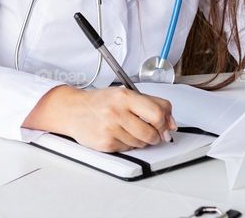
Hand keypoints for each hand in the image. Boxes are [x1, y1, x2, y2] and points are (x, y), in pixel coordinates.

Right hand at [25, 85, 176, 152]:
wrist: (73, 110)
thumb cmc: (100, 102)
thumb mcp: (125, 94)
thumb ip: (151, 104)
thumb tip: (171, 123)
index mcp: (124, 96)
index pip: (158, 112)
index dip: (166, 122)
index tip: (166, 125)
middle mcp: (117, 111)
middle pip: (151, 132)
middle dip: (155, 135)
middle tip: (150, 131)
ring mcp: (110, 128)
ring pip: (141, 143)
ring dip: (139, 140)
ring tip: (128, 130)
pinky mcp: (105, 143)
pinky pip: (127, 149)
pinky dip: (127, 144)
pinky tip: (118, 135)